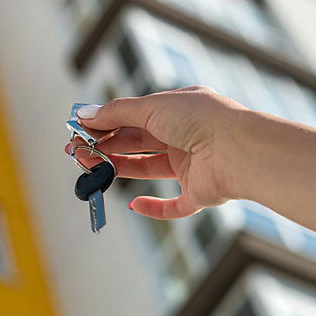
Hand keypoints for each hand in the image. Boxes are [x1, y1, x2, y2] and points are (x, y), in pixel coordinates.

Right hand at [65, 86, 250, 218]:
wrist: (240, 151)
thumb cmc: (201, 120)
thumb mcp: (152, 107)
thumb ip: (116, 112)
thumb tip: (85, 114)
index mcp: (178, 110)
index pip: (134, 116)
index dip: (106, 122)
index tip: (79, 129)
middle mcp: (185, 135)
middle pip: (136, 142)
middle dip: (104, 145)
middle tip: (75, 151)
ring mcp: (193, 165)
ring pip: (147, 168)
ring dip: (117, 167)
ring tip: (89, 167)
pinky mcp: (200, 193)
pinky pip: (174, 205)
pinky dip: (154, 208)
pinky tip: (134, 205)